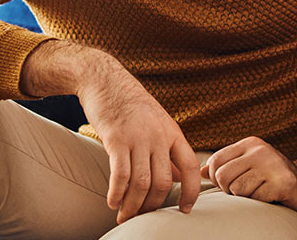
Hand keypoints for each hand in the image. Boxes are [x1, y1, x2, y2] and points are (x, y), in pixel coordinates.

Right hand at [74, 50, 200, 223]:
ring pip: (142, 182)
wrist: (104, 79)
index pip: (191, 166)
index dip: (192, 191)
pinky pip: (120, 174)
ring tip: (125, 216)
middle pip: (164, 181)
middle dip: (154, 205)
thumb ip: (169, 150)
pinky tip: (112, 202)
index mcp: (173, 132)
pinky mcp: (115, 139)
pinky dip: (117, 193)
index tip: (185, 210)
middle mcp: (158, 136)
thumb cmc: (131, 104)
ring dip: (133, 205)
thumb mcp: (158, 123)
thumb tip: (180, 178)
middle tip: (143, 217)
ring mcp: (137, 137)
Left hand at [201, 136, 296, 215]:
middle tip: (247, 191)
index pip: (216, 161)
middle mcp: (261, 150)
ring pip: (236, 189)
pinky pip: (254, 199)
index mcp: (250, 143)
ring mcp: (273, 165)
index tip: (231, 184)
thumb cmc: (273, 178)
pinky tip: (271, 198)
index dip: (217, 178)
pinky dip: (260, 203)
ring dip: (246, 198)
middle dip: (229, 190)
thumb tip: (200, 171)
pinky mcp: (282, 183)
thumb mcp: (248, 166)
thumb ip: (226, 166)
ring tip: (260, 193)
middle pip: (222, 176)